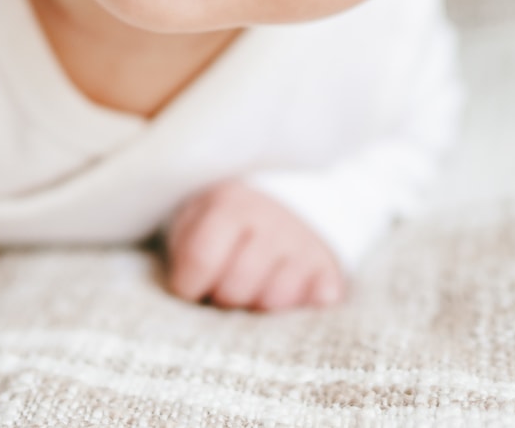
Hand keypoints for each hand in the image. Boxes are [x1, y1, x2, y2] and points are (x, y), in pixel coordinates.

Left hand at [166, 180, 344, 310]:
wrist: (275, 209)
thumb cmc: (222, 229)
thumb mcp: (191, 224)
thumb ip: (185, 254)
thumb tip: (188, 293)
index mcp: (231, 205)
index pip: (201, 259)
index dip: (188, 286)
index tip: (190, 286)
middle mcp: (273, 220)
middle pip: (234, 290)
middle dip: (223, 297)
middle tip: (226, 284)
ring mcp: (305, 244)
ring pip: (274, 302)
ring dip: (258, 305)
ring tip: (254, 287)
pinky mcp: (330, 270)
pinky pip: (314, 306)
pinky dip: (299, 309)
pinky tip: (287, 295)